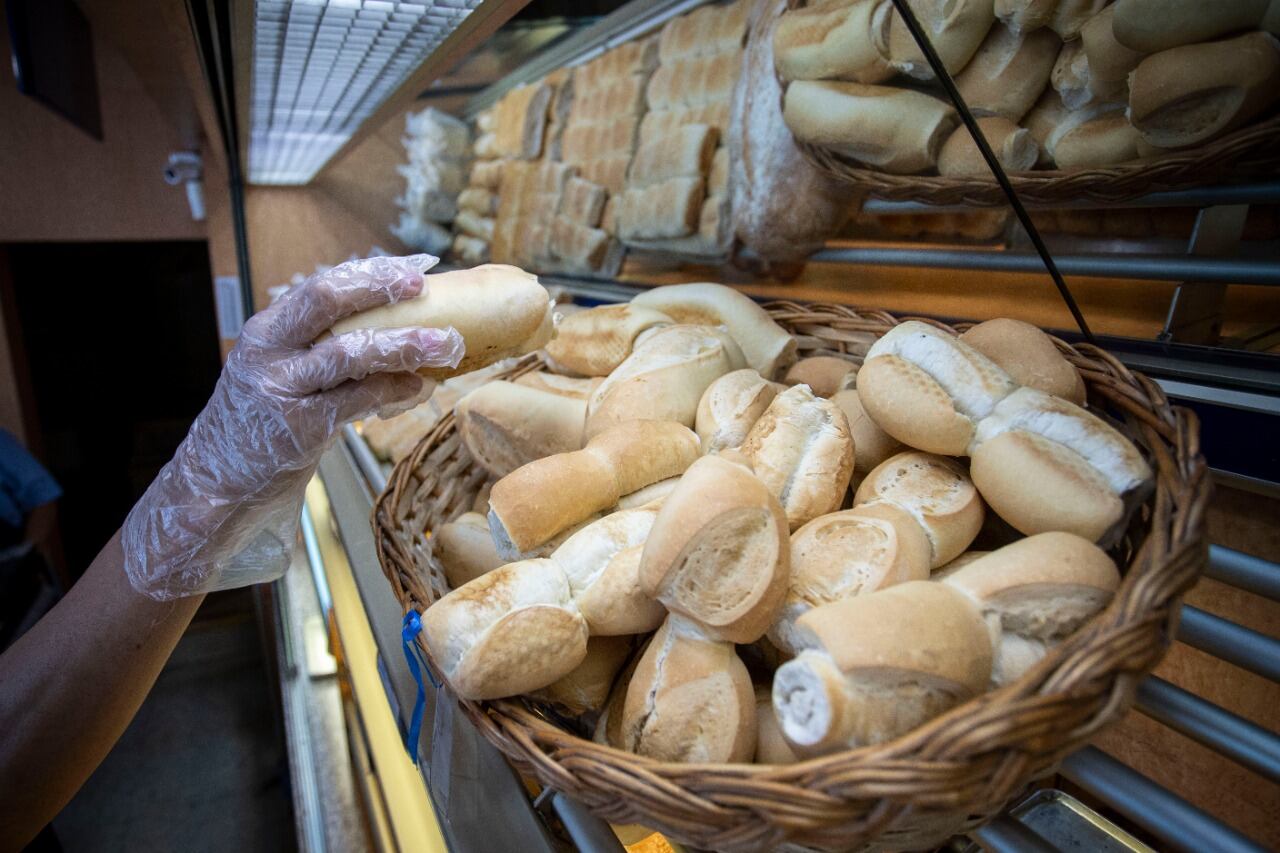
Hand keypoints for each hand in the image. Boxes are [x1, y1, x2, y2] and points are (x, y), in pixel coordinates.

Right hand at [123, 254, 463, 598]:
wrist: (215, 483)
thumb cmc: (261, 425)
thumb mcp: (282, 374)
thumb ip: (322, 350)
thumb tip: (394, 327)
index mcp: (267, 330)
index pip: (321, 285)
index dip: (370, 271)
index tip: (414, 265)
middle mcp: (269, 351)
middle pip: (326, 300)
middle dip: (380, 287)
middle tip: (423, 286)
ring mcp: (281, 388)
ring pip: (349, 350)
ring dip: (403, 345)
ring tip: (445, 343)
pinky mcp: (297, 427)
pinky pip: (356, 399)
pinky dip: (393, 389)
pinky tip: (419, 387)